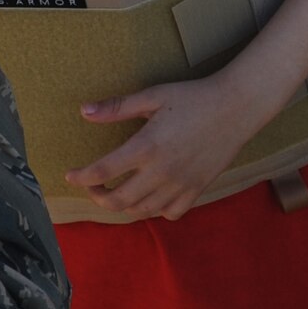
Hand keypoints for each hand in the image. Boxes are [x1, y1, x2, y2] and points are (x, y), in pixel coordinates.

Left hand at [64, 75, 260, 220]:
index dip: (81, 177)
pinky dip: (155, 210)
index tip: (70, 175)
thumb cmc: (192, 97)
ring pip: (142, 210)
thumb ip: (117, 107)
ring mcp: (180, 184)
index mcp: (146, 146)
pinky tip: (150, 197)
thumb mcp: (152, 96)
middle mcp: (161, 172)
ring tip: (116, 193)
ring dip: (123, 206)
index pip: (103, 171)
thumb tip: (84, 111)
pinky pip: (171, 212)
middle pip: (119, 200)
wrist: (236, 107)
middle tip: (92, 187)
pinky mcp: (197, 189)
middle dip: (98, 197)